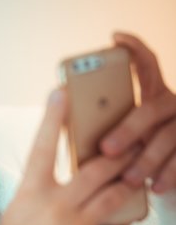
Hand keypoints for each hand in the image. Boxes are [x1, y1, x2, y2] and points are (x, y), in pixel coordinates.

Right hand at [0, 88, 135, 224]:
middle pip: (96, 168)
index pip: (42, 147)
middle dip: (120, 153)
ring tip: (136, 177)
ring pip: (114, 196)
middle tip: (136, 139)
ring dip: (128, 185)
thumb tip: (65, 174)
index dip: (52, 117)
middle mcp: (53, 207)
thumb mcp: (19, 215)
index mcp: (30, 194)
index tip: (61, 90)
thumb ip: (42, 192)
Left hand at [100, 33, 175, 194]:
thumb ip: (98, 123)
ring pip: (168, 137)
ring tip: (128, 178)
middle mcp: (170, 104)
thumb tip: (60, 116)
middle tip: (107, 149)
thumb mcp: (117, 134)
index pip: (147, 63)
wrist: (164, 176)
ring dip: (147, 159)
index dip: (135, 48)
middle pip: (151, 108)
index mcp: (150, 93)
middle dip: (128, 129)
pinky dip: (169, 175)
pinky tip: (154, 187)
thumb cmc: (129, 152)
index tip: (115, 38)